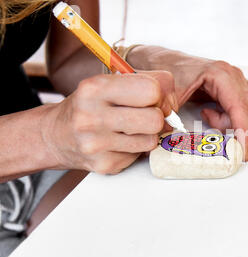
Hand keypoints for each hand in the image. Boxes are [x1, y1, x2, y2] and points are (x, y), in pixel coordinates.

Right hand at [40, 73, 165, 173]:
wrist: (56, 136)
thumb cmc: (91, 106)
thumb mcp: (112, 82)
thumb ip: (149, 83)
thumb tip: (173, 107)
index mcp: (94, 88)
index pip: (151, 89)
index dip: (157, 94)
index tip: (149, 98)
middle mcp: (91, 116)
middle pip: (155, 119)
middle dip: (155, 117)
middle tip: (143, 116)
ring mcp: (96, 144)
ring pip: (151, 140)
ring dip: (147, 135)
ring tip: (129, 130)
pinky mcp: (104, 165)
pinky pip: (140, 157)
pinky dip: (135, 150)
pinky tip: (118, 144)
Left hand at [127, 46, 247, 160]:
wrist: (165, 61)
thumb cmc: (168, 73)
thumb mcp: (168, 95)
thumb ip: (173, 116)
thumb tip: (177, 136)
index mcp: (220, 74)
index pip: (240, 109)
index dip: (242, 133)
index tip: (241, 151)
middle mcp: (234, 75)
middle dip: (228, 125)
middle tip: (205, 118)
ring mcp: (239, 80)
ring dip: (235, 119)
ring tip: (212, 114)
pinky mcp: (239, 86)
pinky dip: (242, 114)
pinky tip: (222, 111)